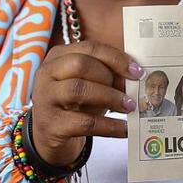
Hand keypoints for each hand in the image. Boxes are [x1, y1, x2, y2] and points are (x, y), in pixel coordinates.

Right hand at [31, 41, 143, 167]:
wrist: (50, 134)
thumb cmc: (74, 103)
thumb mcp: (89, 83)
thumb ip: (107, 75)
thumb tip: (136, 78)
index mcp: (59, 56)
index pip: (90, 48)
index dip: (116, 58)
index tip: (138, 72)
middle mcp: (47, 73)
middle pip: (81, 65)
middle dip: (110, 77)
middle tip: (130, 91)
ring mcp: (45, 98)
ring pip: (79, 90)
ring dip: (111, 98)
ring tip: (130, 107)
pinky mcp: (51, 124)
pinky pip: (84, 123)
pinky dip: (109, 126)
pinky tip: (125, 129)